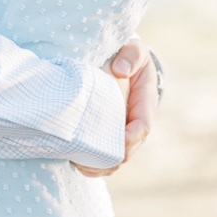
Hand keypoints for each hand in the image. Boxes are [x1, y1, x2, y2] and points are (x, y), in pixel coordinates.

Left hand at [71, 38, 158, 177]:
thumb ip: (131, 55)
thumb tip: (119, 70)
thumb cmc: (128, 57)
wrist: (121, 63)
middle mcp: (134, 124)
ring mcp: (120, 133)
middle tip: (87, 162)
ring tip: (77, 164)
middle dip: (110, 160)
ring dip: (98, 166)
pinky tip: (72, 160)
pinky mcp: (106, 136)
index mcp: (145, 104)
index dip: (132, 138)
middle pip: (127, 151)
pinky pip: (101, 157)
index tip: (120, 144)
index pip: (143, 127)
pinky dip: (89, 163)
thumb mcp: (135, 49)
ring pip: (113, 160)